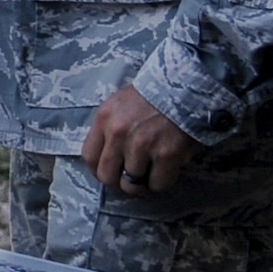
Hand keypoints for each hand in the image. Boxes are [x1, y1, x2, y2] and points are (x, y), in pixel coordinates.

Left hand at [80, 83, 202, 194]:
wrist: (183, 88)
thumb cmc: (151, 96)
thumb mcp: (118, 105)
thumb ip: (108, 128)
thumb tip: (106, 156)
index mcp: (104, 119)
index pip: (89, 156)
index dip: (98, 170)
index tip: (109, 173)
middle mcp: (118, 134)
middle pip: (107, 176)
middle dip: (118, 182)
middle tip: (130, 180)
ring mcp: (142, 145)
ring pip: (132, 184)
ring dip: (141, 184)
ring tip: (149, 175)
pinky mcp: (166, 154)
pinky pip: (157, 184)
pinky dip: (160, 183)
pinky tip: (164, 173)